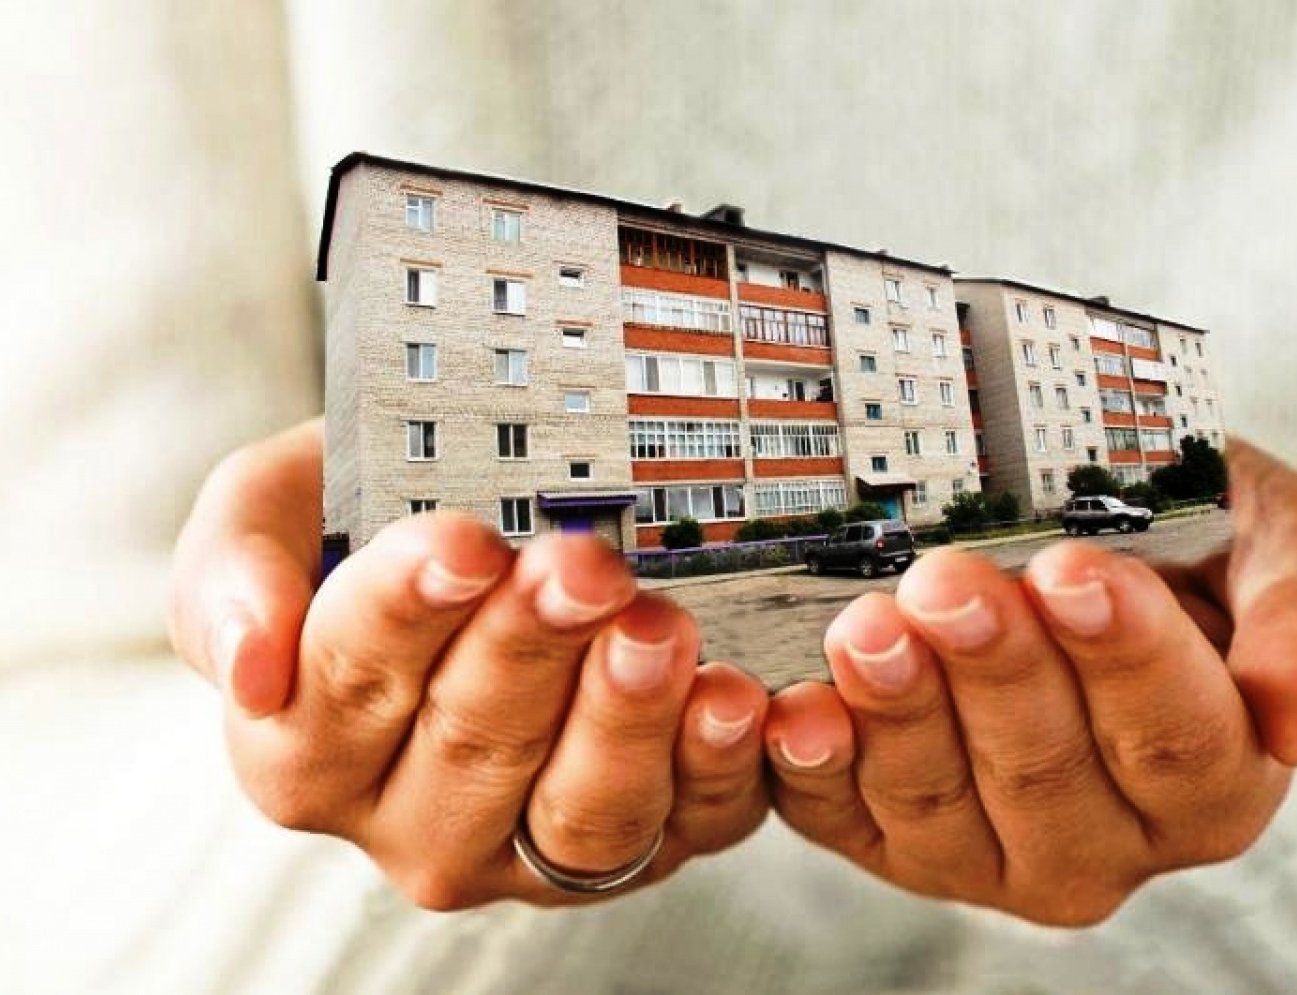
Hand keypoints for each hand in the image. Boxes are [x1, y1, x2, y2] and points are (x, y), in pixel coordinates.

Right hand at [170, 419, 769, 908]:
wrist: (457, 542)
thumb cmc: (354, 526)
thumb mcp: (266, 512)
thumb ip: (229, 578)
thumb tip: (250, 667)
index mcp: (304, 749)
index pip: (345, 689)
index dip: (407, 612)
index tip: (463, 545)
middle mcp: (412, 819)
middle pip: (471, 745)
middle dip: (531, 646)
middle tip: (584, 565)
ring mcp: (528, 845)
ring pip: (579, 810)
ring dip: (625, 716)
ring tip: (657, 627)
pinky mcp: (639, 842)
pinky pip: (685, 824)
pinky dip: (716, 767)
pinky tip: (733, 699)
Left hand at [763, 440, 1296, 924]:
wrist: (1086, 542)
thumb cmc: (1194, 541)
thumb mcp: (1285, 543)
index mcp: (1213, 780)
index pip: (1178, 741)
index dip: (1126, 658)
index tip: (1075, 571)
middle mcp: (1104, 841)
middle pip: (1048, 773)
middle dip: (996, 671)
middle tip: (950, 580)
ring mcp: (988, 851)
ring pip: (940, 800)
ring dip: (900, 711)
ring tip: (870, 625)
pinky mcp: (889, 838)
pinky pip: (842, 820)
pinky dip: (812, 769)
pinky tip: (797, 711)